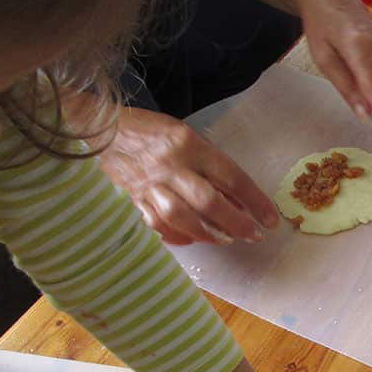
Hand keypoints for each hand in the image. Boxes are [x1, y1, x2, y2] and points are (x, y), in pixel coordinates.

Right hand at [100, 106, 279, 244]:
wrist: (101, 132)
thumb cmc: (151, 132)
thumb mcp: (186, 136)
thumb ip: (210, 166)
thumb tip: (237, 200)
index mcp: (189, 145)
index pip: (231, 176)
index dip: (254, 201)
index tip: (270, 219)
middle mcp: (170, 166)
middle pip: (209, 202)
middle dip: (236, 224)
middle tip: (253, 235)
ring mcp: (150, 186)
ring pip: (183, 218)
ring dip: (209, 234)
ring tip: (226, 239)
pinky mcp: (134, 201)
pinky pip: (159, 226)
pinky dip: (179, 236)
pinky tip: (194, 238)